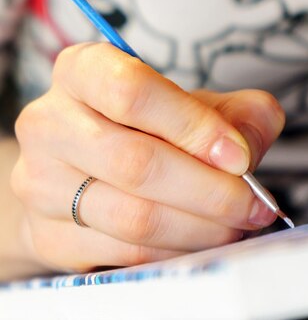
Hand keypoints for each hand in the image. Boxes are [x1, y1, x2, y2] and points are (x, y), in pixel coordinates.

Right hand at [11, 43, 284, 273]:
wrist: (85, 165)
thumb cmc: (143, 125)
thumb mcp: (190, 103)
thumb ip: (234, 112)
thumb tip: (250, 144)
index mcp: (81, 70)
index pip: (132, 91)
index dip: (192, 125)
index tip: (240, 155)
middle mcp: (49, 121)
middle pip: (135, 161)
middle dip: (210, 190)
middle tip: (253, 203)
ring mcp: (39, 180)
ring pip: (131, 216)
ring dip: (199, 227)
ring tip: (235, 223)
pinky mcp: (44, 232)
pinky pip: (121, 253)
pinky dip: (174, 251)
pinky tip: (199, 239)